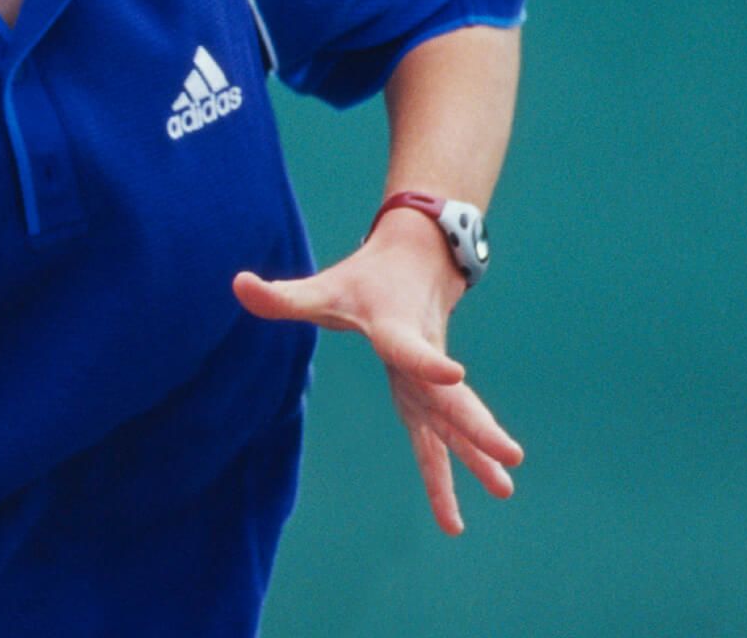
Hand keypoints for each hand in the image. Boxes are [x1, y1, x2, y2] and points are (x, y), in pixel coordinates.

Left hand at [233, 212, 523, 535]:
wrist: (419, 257)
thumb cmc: (364, 278)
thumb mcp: (324, 286)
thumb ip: (284, 295)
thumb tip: (237, 284)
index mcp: (395, 329)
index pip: (408, 348)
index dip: (426, 361)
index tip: (453, 372)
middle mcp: (422, 356)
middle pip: (449, 396)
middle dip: (476, 427)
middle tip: (509, 454)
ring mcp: (432, 377)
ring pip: (455, 419)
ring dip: (478, 453)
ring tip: (504, 490)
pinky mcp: (434, 392)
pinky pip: (448, 431)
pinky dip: (464, 458)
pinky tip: (492, 487)